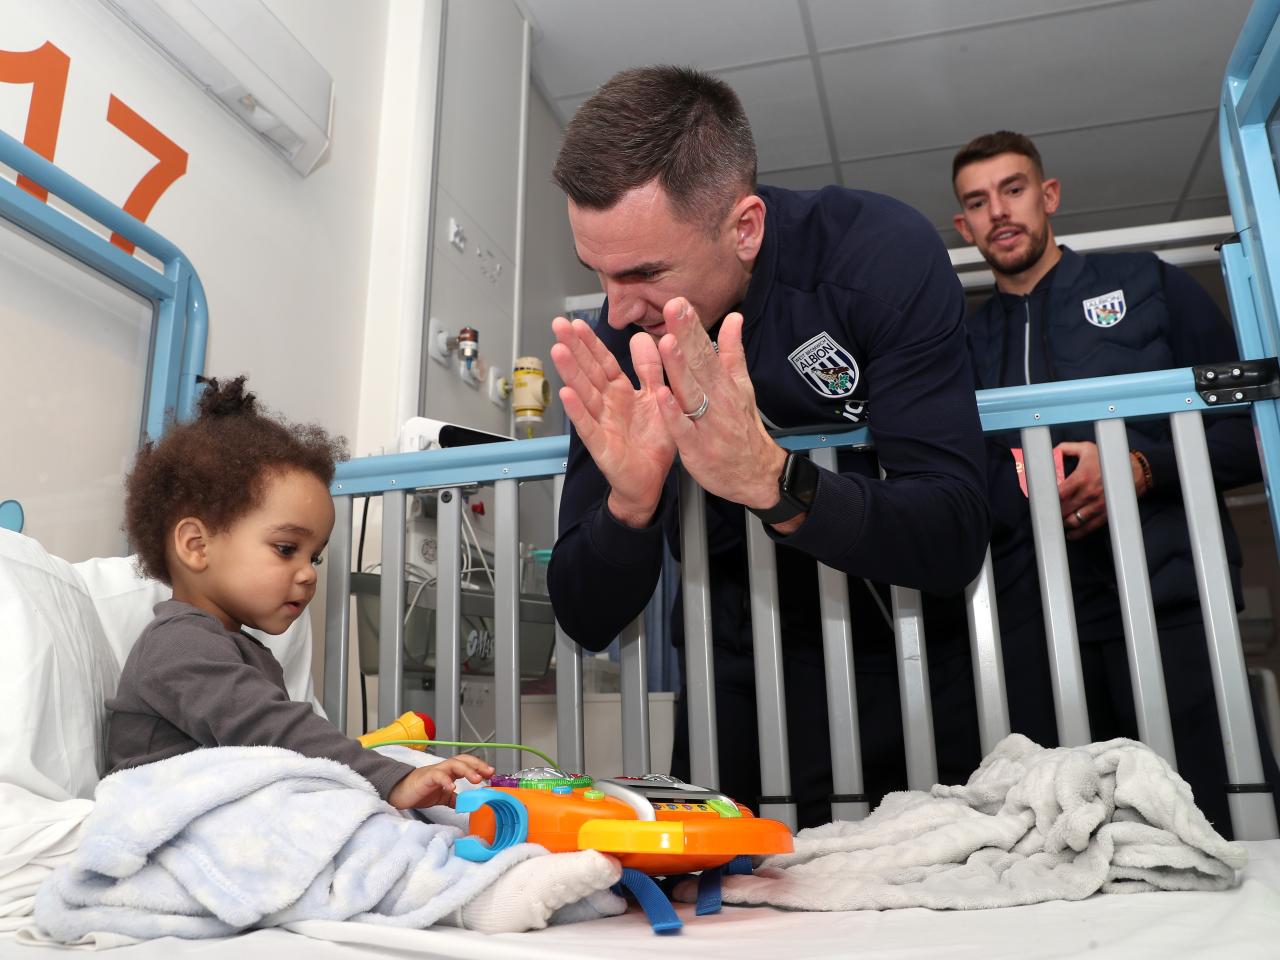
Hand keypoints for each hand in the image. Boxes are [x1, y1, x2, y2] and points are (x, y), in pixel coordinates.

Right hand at [387, 754, 492, 809]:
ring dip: (467, 770)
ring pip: (453, 764)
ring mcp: (435, 772)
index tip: (492, 774)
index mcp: (449, 772)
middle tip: (489, 773)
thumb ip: (455, 798)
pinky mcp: (425, 778)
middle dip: (477, 765)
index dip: (480, 766)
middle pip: (463, 760)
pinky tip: (452, 787)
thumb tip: (468, 805)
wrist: (400, 793)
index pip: (467, 764)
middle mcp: (444, 769)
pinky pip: (437, 776)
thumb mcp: (442, 796)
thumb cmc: (420, 791)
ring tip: (477, 779)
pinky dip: (445, 781)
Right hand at [550, 316, 675, 527]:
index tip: (577, 322)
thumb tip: (643, 337)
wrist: (650, 481)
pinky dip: (577, 411)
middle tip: (558, 326)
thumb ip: (651, 370)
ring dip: (571, 373)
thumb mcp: (658, 398)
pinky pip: (588, 426)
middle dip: (574, 348)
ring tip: (558, 351)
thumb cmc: (652, 443)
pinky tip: (566, 395)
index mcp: (621, 392)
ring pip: (584, 394)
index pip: (604, 362)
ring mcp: (602, 424)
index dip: (591, 342)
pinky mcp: (602, 446)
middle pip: (589, 372)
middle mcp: (608, 405)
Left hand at [650, 298, 796, 531]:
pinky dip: (674, 413)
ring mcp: (707, 423)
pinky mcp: (697, 448)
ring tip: (668, 343)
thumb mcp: (742, 387)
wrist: (757, 475)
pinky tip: (662, 396)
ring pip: (691, 392)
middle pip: (699, 364)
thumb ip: (733, 352)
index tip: (680, 302)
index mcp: (724, 383)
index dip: (693, 326)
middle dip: (685, 336)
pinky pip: (683, 428)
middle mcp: (717, 399)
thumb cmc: (743, 429)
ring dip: (679, 368)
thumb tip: (734, 318)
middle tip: (674, 308)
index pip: (707, 349)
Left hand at [1055, 441, 1149, 540]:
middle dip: (1053, 511)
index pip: (1059, 493)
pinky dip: (1077, 533)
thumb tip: (1051, 452)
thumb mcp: (1087, 448)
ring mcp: (1097, 506)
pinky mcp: (1105, 514)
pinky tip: (1070, 533)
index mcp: (1082, 477)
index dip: (1047, 499)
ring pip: (1074, 521)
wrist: (1134, 471)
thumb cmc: (1108, 459)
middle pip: (1063, 509)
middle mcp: (1088, 493)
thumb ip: (1066, 448)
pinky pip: (1089, 527)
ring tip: (1056, 521)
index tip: (1041, 501)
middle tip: (1046, 511)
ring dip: (1062, 523)